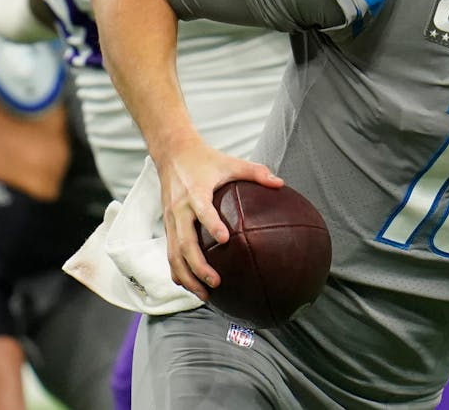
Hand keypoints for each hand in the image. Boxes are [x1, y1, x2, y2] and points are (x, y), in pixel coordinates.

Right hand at [156, 139, 282, 300]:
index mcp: (195, 192)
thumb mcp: (230, 162)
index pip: (202, 210)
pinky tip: (192, 287)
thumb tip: (281, 184)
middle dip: (198, 266)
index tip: (225, 240)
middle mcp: (179, 209)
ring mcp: (171, 220)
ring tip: (205, 296)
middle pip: (184, 242)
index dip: (211, 224)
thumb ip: (255, 172)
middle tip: (217, 282)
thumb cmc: (205, 159)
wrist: (172, 153)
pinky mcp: (167, 226)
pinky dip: (178, 273)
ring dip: (187, 277)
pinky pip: (169, 254)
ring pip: (173, 255)